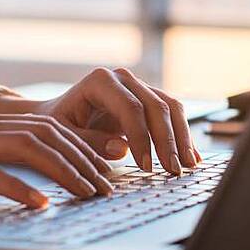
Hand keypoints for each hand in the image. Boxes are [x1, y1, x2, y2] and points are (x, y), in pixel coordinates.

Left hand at [0, 68, 200, 174]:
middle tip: (173, 171)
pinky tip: (192, 157)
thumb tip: (123, 149)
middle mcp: (124, 78)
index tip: (146, 167)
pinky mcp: (148, 100)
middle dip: (167, 141)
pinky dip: (183, 135)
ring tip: (188, 166)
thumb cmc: (57, 125)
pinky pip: (172, 114)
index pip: (131, 108)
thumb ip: (89, 142)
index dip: (142, 137)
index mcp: (101, 81)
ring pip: (170, 107)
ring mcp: (139, 87)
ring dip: (182, 138)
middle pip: (156, 106)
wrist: (57, 115)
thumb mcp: (63, 135)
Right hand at [0, 112, 113, 208]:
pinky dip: (19, 189)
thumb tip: (28, 178)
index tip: (110, 167)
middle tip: (109, 186)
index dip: (83, 145)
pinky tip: (40, 205)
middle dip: (84, 159)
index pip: (48, 126)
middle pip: (47, 134)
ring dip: (64, 172)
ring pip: (27, 149)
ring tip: (88, 193)